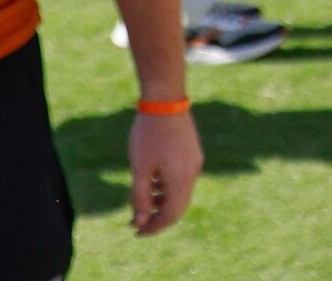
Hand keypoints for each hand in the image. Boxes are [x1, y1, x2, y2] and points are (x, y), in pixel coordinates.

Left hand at [127, 108, 202, 235]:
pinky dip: (168, 188)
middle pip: (178, 207)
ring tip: (143, 201)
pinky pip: (183, 179)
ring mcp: (195, 162)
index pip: (171, 215)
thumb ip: (140, 198)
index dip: (153, 227)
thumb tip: (140, 222)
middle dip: (158, 217)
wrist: (165, 100)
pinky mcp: (193, 153)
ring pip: (181, 193)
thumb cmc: (148, 135)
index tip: (135, 231)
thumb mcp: (140, 168)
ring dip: (162, 202)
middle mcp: (193, 173)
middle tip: (137, 221)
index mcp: (181, 179)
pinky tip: (154, 181)